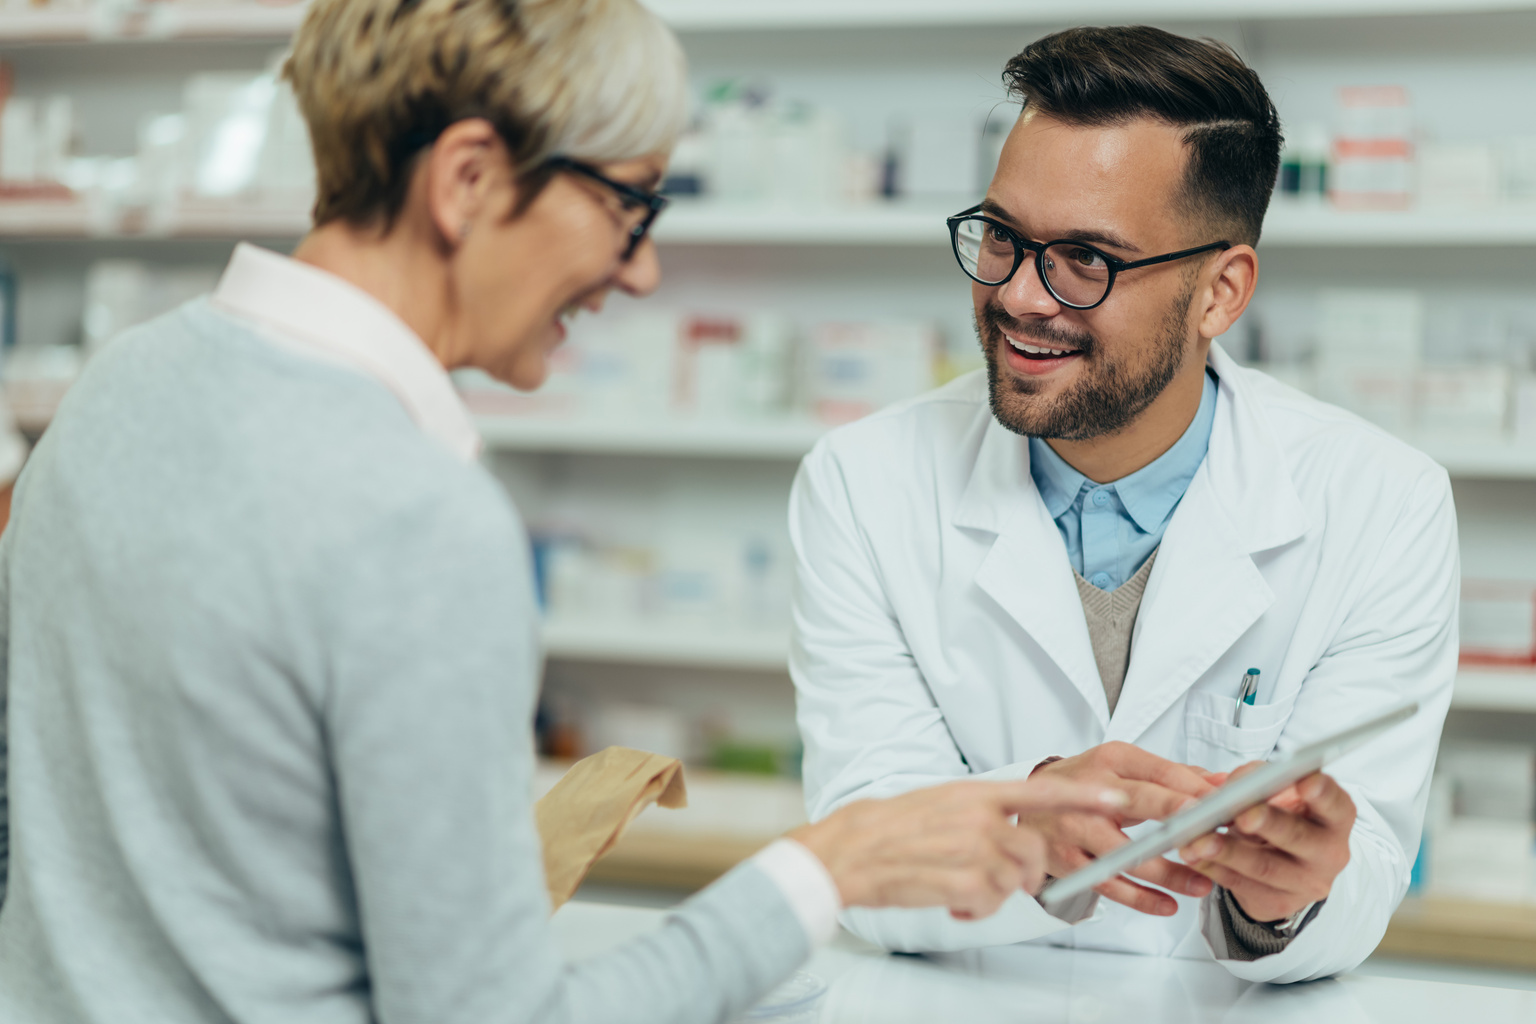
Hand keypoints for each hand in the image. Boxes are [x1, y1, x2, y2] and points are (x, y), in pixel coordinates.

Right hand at [790, 777, 1128, 921]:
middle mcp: (978, 817)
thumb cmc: (888, 827)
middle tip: (997, 876)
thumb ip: (979, 810)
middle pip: (1035, 850)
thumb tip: (1006, 826)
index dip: (1085, 795)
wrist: (851, 849)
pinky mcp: (963, 882)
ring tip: (962, 886)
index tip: (1118, 799)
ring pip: (1015, 878)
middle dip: (1025, 872)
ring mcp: (972, 850)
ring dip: (996, 891)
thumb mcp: (939, 801)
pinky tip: (951, 898)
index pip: (1043, 790)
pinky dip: (976, 907)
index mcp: (974, 792)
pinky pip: (991, 902)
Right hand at [1024, 742, 1217, 915]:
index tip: (1225, 804)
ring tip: (1201, 883)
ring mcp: (1074, 827)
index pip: (1157, 771)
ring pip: (1124, 852)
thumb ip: (1174, 775)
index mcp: (1110, 760)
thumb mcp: (1125, 768)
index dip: (1192, 789)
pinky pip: (1108, 884)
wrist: (1029, 802)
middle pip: (1136, 801)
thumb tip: (1221, 782)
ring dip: (1168, 872)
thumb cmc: (1086, 783)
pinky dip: (1140, 899)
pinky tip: (1167, 904)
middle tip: (1209, 829)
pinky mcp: (1066, 860)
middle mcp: (1088, 790)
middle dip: (1174, 814)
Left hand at [1178, 765, 1354, 922]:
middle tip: (1243, 814)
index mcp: (1335, 818)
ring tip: (1199, 839)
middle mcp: (1328, 853)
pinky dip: (1213, 868)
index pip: (1336, 804)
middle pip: (1298, 837)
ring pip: (1264, 866)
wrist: (1284, 867)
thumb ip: (1261, 781)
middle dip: (1269, 823)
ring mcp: (1305, 883)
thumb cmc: (1283, 817)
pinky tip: (1193, 855)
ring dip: (1228, 852)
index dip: (1322, 792)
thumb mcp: (1279, 794)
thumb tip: (1231, 786)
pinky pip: (1241, 884)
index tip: (1305, 780)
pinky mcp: (1278, 903)